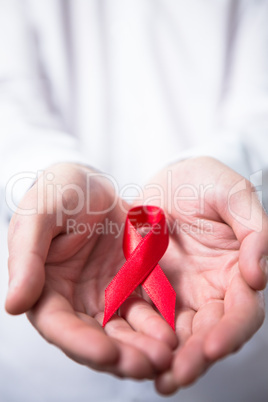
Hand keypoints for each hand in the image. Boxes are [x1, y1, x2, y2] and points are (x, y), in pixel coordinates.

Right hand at [5, 163, 176, 378]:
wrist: (92, 184)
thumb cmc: (59, 192)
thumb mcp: (39, 214)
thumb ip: (26, 256)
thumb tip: (14, 305)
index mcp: (44, 287)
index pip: (58, 325)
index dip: (80, 342)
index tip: (107, 354)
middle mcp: (73, 300)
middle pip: (95, 338)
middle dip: (120, 356)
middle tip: (148, 365)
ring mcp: (104, 295)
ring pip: (123, 332)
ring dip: (143, 348)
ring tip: (167, 355)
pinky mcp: (130, 287)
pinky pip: (145, 310)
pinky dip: (158, 324)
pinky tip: (175, 333)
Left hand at [137, 157, 267, 393]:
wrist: (168, 179)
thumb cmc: (205, 182)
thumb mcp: (233, 194)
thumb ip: (254, 230)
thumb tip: (259, 278)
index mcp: (235, 271)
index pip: (241, 312)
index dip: (231, 331)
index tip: (213, 347)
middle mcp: (210, 290)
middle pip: (209, 333)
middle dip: (196, 357)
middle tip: (177, 376)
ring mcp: (178, 292)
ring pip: (178, 334)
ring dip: (169, 359)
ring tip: (157, 380)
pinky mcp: (149, 289)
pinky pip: (146, 317)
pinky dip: (142, 338)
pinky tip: (131, 354)